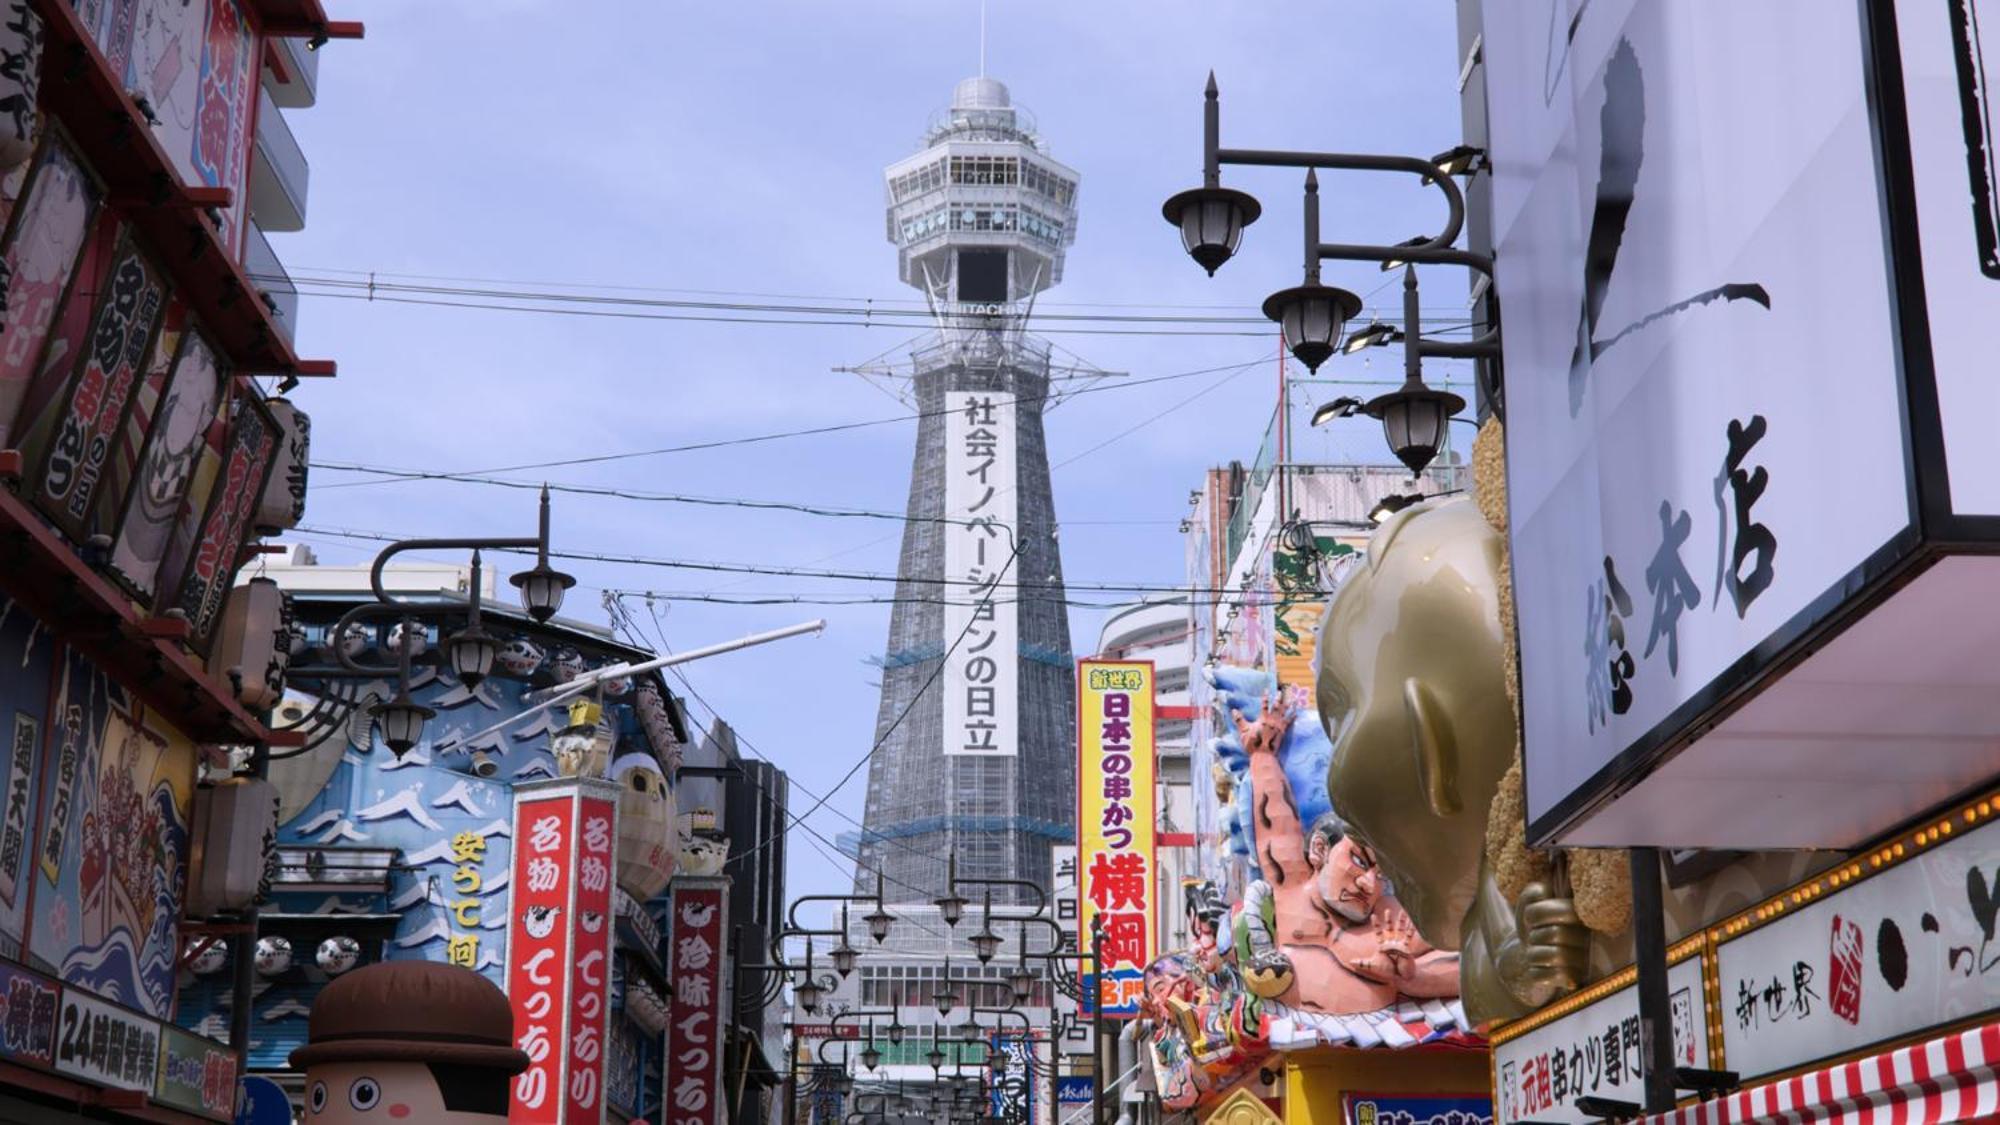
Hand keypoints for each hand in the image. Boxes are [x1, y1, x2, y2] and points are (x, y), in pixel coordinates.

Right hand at [1232, 693, 1294, 757]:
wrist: (1263, 754)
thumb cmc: (1252, 743)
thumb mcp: (1243, 731)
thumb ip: (1239, 720)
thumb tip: (1233, 710)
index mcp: (1263, 719)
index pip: (1264, 705)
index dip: (1265, 697)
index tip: (1267, 690)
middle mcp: (1272, 720)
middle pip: (1276, 707)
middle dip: (1278, 698)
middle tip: (1281, 691)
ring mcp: (1278, 726)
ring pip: (1284, 713)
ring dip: (1288, 705)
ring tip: (1292, 699)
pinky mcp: (1283, 732)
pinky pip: (1289, 722)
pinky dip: (1293, 717)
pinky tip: (1296, 713)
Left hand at [1504, 881, 1589, 1006]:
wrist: (1528, 952)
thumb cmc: (1533, 924)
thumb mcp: (1530, 901)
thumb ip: (1536, 891)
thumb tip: (1547, 894)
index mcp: (1582, 915)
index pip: (1561, 911)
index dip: (1535, 914)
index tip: (1532, 918)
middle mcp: (1589, 939)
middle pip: (1556, 934)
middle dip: (1535, 936)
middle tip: (1535, 938)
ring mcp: (1583, 963)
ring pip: (1553, 957)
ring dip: (1534, 954)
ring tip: (1536, 952)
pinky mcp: (1573, 982)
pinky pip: (1547, 977)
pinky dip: (1535, 972)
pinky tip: (1539, 968)